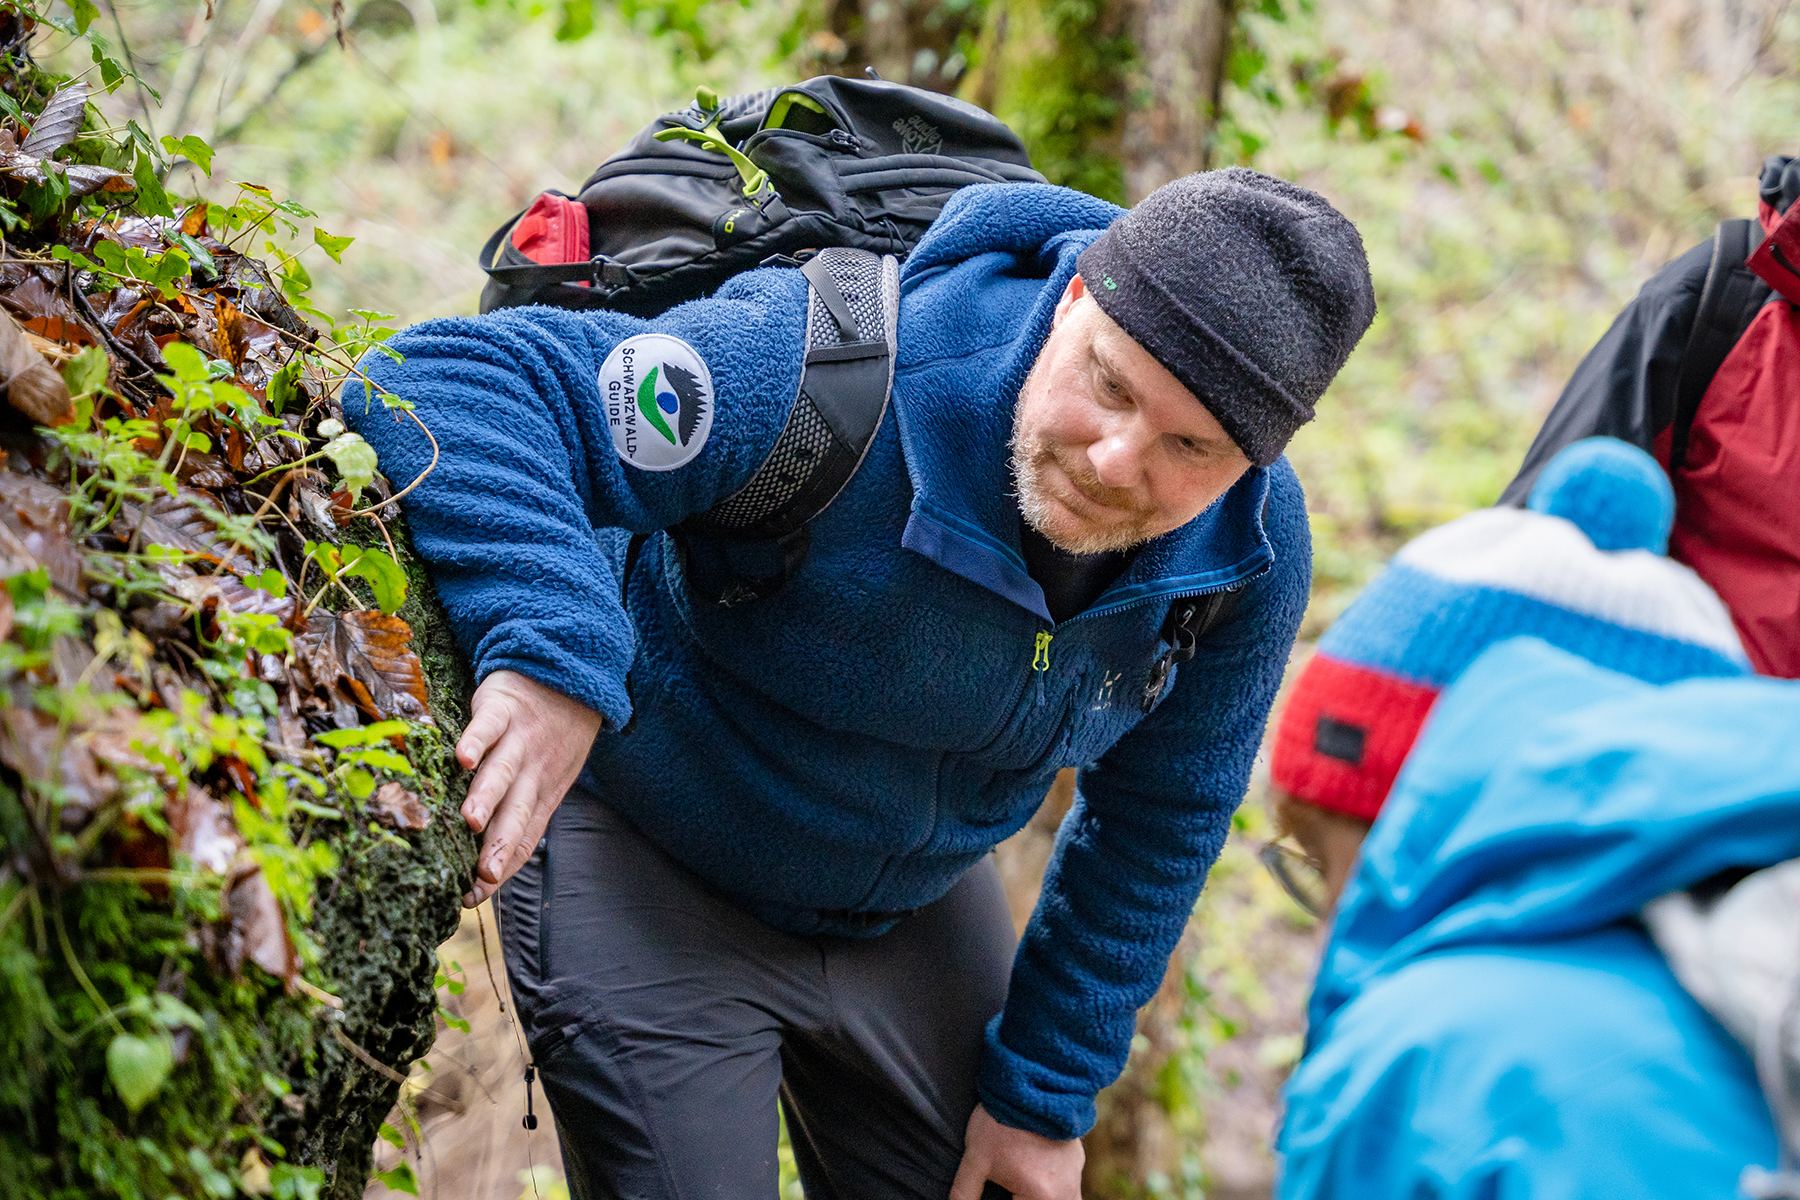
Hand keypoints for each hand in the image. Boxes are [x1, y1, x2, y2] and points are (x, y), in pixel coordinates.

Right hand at [455, 669, 602, 906]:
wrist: (570, 676)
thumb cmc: (551, 737)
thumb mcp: (545, 779)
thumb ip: (516, 815)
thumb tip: (483, 865)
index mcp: (541, 795)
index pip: (523, 839)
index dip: (501, 868)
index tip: (472, 897)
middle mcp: (533, 773)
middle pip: (516, 813)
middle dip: (499, 845)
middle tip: (482, 875)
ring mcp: (519, 740)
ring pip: (503, 772)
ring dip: (487, 796)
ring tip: (470, 820)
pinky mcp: (504, 708)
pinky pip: (488, 726)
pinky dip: (477, 740)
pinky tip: (463, 758)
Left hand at [948, 1104, 1083, 1199]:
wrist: (1029, 1080)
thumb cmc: (1000, 1121)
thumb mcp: (976, 1159)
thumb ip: (965, 1193)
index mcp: (1041, 1196)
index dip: (1006, 1199)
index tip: (1000, 1191)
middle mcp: (1066, 1190)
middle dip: (1023, 1198)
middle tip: (1010, 1188)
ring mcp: (1075, 1174)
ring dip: (1043, 1197)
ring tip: (1022, 1184)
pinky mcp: (1078, 1158)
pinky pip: (1071, 1186)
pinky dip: (1055, 1188)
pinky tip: (1037, 1174)